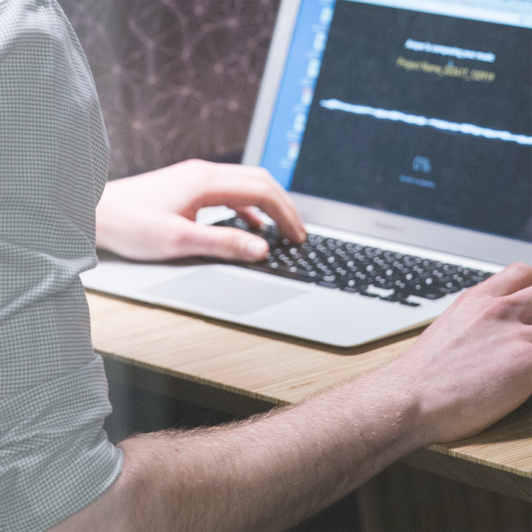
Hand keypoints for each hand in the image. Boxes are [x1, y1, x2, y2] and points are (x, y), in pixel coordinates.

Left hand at [96, 159, 305, 260]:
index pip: (263, 190)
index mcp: (208, 181)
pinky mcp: (190, 187)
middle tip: (298, 233)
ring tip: (282, 229)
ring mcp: (198, 177)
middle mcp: (206, 173)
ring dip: (269, 205)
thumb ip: (224, 243)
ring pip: (247, 184)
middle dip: (284, 207)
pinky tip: (251, 224)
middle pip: (260, 181)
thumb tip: (261, 248)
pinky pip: (231, 192)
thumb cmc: (132, 224)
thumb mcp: (180, 240)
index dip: (286, 214)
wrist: (96, 211)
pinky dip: (249, 207)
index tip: (298, 236)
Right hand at [391, 262, 531, 445]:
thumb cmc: (424, 373)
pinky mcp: (528, 361)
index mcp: (475, 299)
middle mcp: (497, 310)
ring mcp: (515, 333)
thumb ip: (477, 320)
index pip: (522, 273)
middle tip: (528, 334)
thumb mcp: (448, 329)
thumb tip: (491, 330)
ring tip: (524, 356)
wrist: (411, 397)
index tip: (531, 305)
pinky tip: (526, 380)